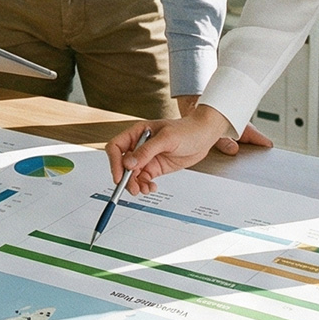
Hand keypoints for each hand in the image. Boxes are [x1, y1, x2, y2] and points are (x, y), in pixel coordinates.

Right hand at [105, 104, 271, 194]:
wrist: (204, 136)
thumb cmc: (187, 130)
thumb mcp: (167, 139)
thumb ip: (146, 151)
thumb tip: (128, 163)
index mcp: (137, 133)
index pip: (116, 147)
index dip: (114, 162)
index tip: (120, 176)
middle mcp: (139, 145)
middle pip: (122, 164)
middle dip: (125, 178)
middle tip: (134, 188)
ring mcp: (147, 157)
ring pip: (132, 175)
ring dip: (135, 184)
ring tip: (144, 190)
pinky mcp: (155, 167)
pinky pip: (143, 179)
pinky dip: (144, 186)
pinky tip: (152, 188)